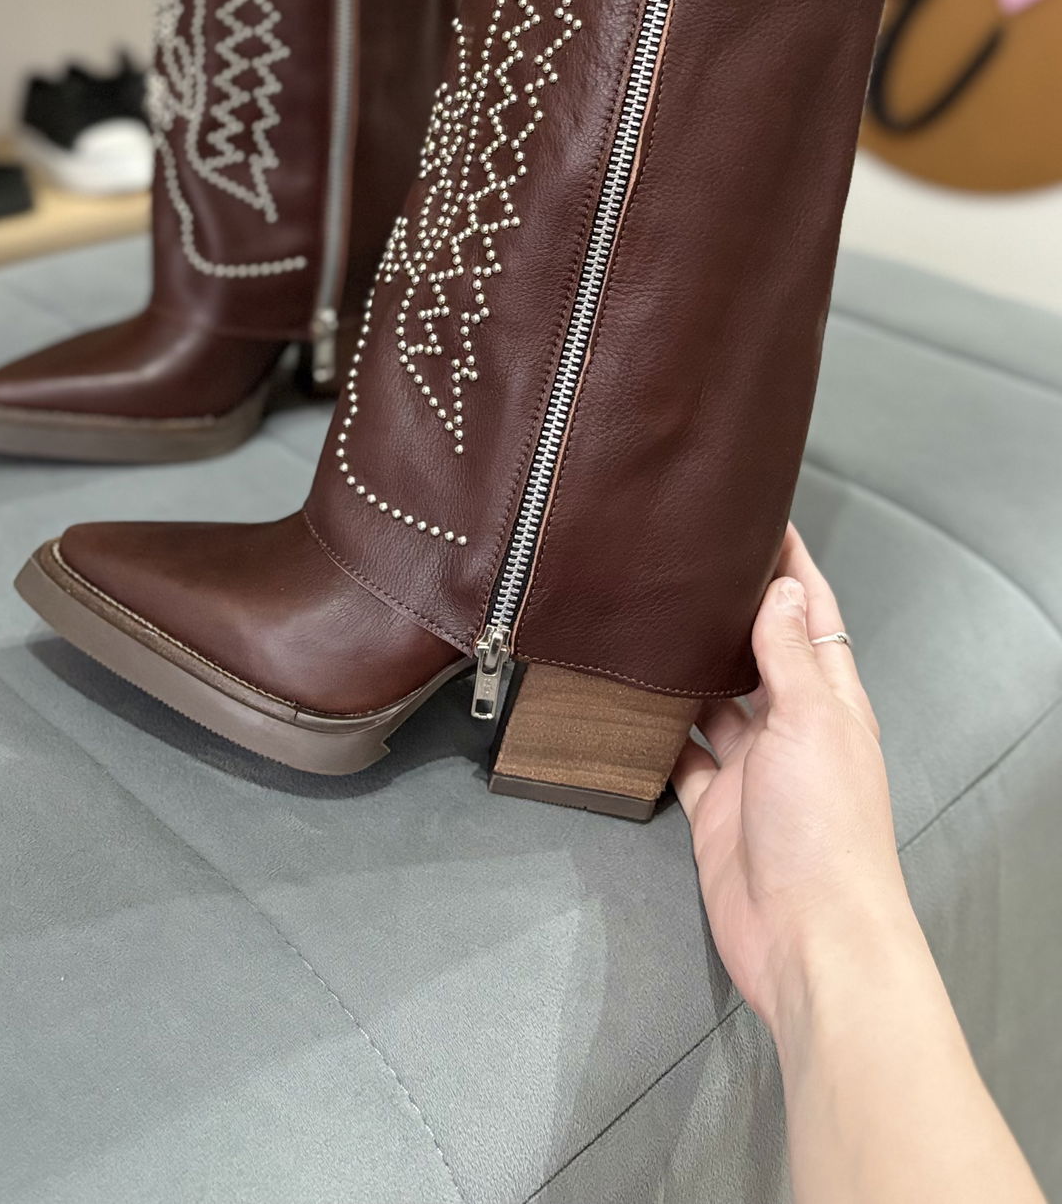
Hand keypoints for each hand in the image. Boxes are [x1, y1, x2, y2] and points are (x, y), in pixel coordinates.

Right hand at [672, 525, 913, 1037]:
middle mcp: (793, 728)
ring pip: (713, 702)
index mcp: (831, 701)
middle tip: (680, 564)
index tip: (759, 519)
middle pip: (758, 654)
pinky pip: (681, 756)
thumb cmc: (826, 830)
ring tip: (643, 620)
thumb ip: (792, 655)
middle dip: (727, 613)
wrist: (807, 938)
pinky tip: (627, 705)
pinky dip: (656, 733)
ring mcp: (752, 770)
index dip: (790, 567)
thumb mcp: (812, 722)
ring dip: (685, 670)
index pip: (812, 615)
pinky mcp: (714, 809)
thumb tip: (783, 588)